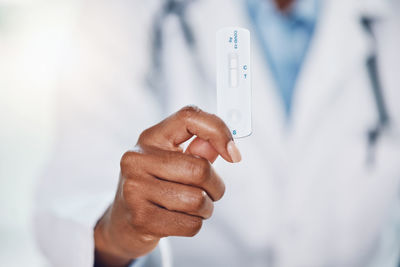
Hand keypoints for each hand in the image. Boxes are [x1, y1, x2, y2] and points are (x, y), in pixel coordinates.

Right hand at [94, 106, 241, 266]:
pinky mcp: (140, 219)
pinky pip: (191, 224)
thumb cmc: (156, 186)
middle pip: (200, 169)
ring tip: (191, 208)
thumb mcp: (172, 161)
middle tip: (211, 193)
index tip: (234, 154)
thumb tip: (228, 145)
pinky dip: (194, 224)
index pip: (189, 117)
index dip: (219, 131)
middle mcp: (137, 158)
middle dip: (216, 187)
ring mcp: (135, 188)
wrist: (123, 222)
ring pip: (198, 200)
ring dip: (205, 209)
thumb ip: (199, 150)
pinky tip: (178, 220)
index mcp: (150, 137)